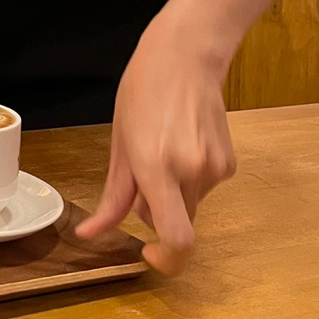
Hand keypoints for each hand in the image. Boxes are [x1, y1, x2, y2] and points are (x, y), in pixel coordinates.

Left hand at [75, 22, 236, 274]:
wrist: (185, 58)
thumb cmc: (142, 94)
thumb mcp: (119, 144)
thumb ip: (111, 197)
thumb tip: (90, 234)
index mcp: (155, 166)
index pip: (177, 237)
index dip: (167, 260)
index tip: (150, 253)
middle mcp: (190, 172)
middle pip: (176, 223)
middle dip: (156, 212)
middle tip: (142, 175)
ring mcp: (214, 169)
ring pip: (189, 205)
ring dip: (173, 192)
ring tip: (163, 148)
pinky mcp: (229, 165)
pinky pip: (204, 188)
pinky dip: (190, 179)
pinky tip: (182, 143)